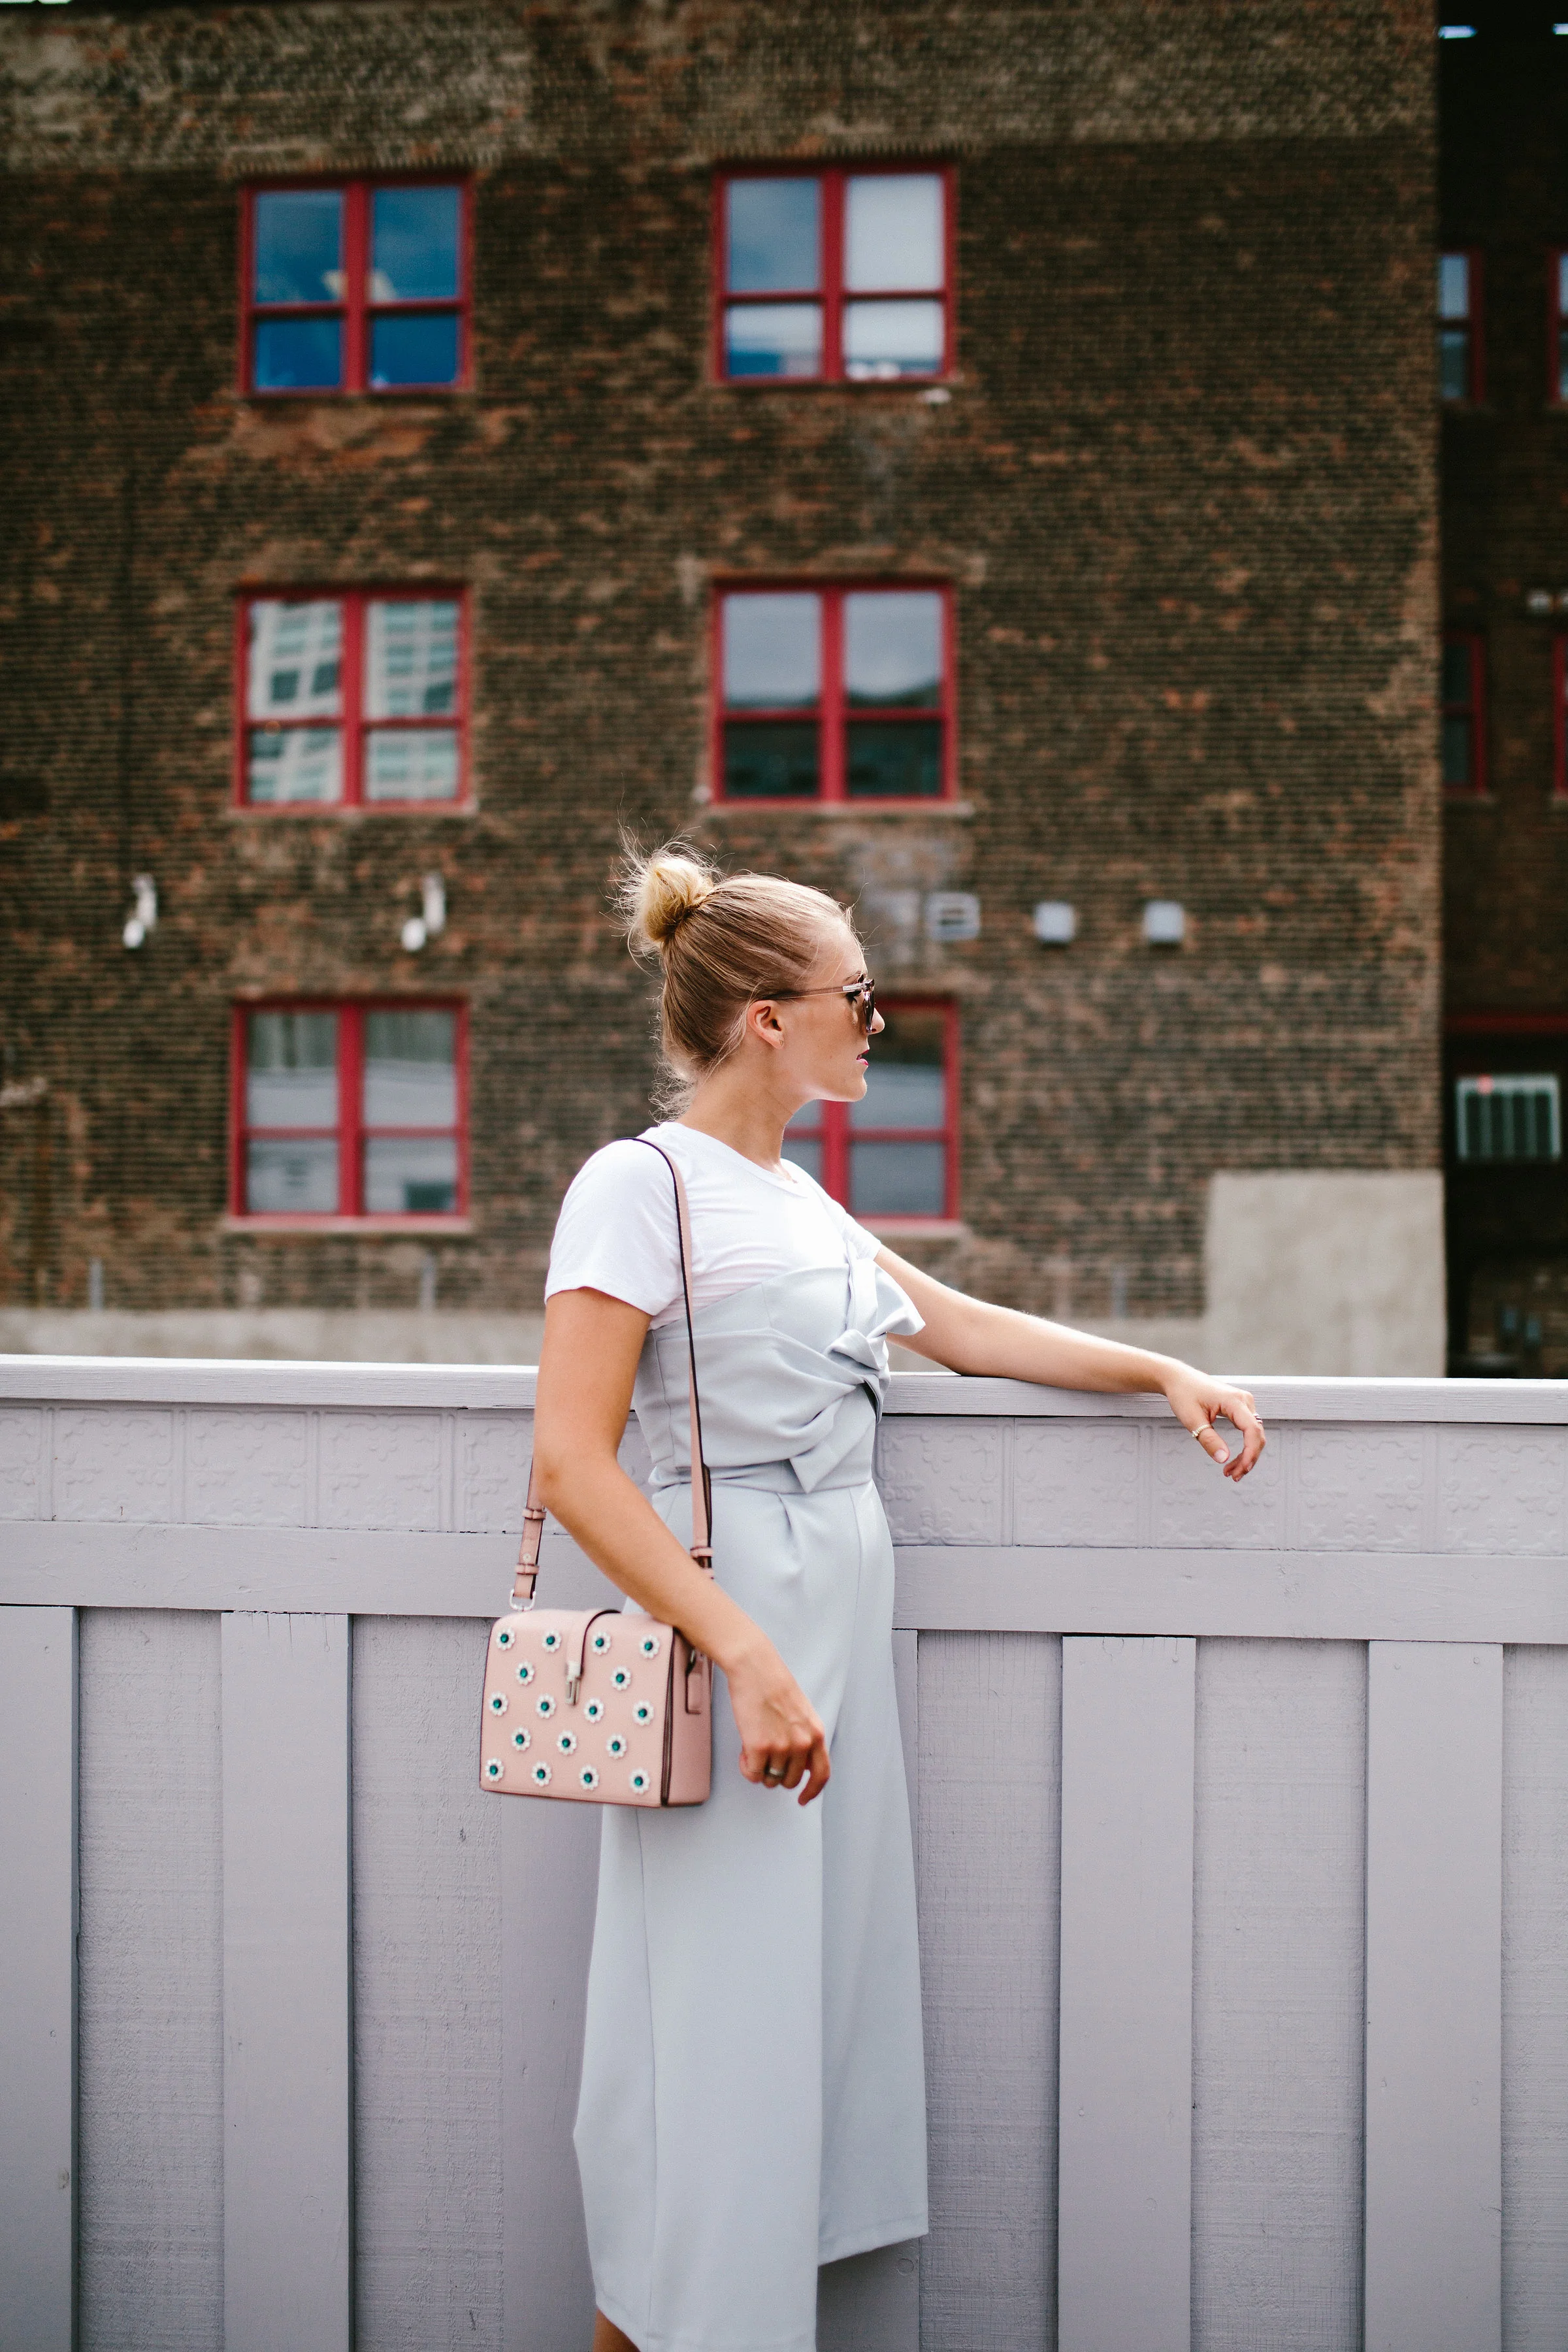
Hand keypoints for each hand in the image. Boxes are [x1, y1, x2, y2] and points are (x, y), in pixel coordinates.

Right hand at [724, 1633, 830, 1804]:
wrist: (755, 1667)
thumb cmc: (774, 1685)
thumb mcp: (802, 1713)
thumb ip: (805, 1739)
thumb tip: (800, 1766)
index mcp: (816, 1734)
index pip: (821, 1775)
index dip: (812, 1791)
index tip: (802, 1799)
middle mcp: (802, 1743)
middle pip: (790, 1781)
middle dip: (776, 1774)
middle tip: (765, 1755)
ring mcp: (781, 1747)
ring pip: (769, 1779)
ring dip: (759, 1769)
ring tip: (754, 1746)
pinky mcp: (759, 1747)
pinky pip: (752, 1775)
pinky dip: (746, 1768)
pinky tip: (744, 1752)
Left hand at [1162, 1368, 1265, 1481]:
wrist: (1179, 1380)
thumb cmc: (1184, 1395)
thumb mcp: (1192, 1420)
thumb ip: (1208, 1440)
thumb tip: (1224, 1459)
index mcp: (1234, 1401)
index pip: (1252, 1430)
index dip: (1250, 1453)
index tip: (1241, 1470)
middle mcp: (1244, 1401)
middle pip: (1257, 1435)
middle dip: (1248, 1459)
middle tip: (1233, 1476)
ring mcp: (1244, 1404)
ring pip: (1254, 1435)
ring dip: (1246, 1455)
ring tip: (1231, 1472)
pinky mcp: (1240, 1409)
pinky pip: (1248, 1431)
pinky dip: (1243, 1447)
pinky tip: (1233, 1460)